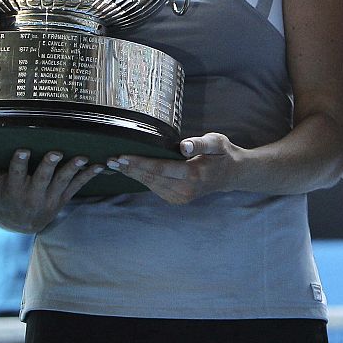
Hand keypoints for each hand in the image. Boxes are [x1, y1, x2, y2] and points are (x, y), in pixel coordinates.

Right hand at [0, 150, 104, 232]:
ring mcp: (50, 197)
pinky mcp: (64, 198)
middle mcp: (33, 194)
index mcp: (15, 188)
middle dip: (49, 165)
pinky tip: (100, 165)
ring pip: (63, 182)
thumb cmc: (5, 196)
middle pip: (42, 179)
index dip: (20, 163)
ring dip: (73, 169)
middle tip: (55, 152)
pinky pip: (78, 186)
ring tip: (82, 158)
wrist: (22, 222)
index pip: (16, 174)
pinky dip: (89, 176)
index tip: (23, 150)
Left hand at [108, 133, 241, 204]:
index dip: (139, 163)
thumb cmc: (222, 153)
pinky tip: (131, 171)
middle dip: (130, 169)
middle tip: (110, 160)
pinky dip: (142, 179)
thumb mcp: (216, 142)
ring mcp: (181, 197)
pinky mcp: (178, 199)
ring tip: (115, 165)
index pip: (160, 168)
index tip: (122, 156)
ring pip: (151, 185)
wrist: (231, 174)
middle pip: (151, 178)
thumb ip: (199, 143)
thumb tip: (183, 146)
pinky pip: (156, 188)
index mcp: (193, 175)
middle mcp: (186, 190)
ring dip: (133, 175)